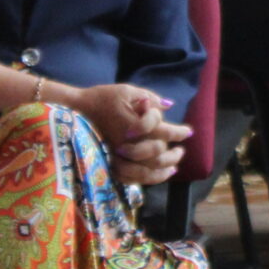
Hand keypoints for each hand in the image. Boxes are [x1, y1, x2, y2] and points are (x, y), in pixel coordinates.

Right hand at [68, 83, 191, 185]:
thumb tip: (169, 105)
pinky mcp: (114, 159)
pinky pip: (134, 176)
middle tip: (181, 151)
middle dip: (174, 153)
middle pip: (158, 153)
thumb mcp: (128, 91)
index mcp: (134, 124)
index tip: (188, 132)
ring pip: (148, 168)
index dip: (179, 132)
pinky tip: (159, 174)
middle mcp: (129, 141)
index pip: (163, 131)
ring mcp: (121, 153)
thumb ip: (150, 98)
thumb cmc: (104, 97)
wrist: (79, 109)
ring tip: (175, 165)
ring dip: (165, 168)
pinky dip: (149, 177)